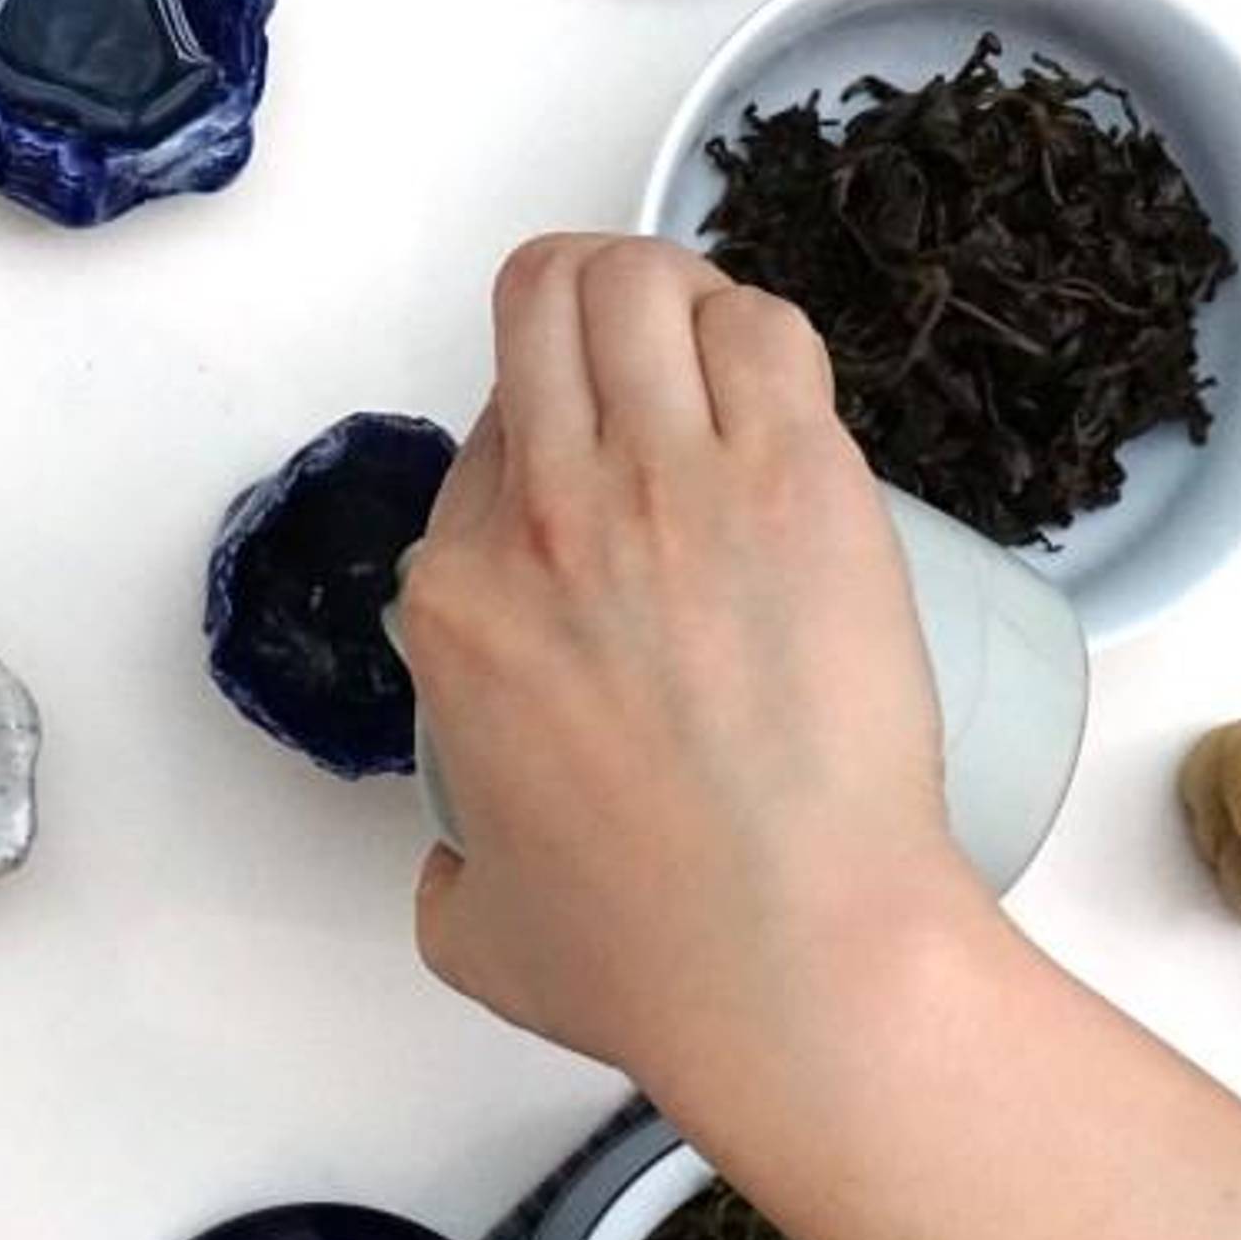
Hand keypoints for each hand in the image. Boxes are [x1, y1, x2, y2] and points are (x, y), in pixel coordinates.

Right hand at [397, 236, 988, 1092]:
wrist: (795, 954)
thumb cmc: (653, 957)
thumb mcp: (479, 933)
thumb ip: (445, 882)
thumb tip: (454, 866)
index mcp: (458, 603)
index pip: (481, 437)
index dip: (541, 434)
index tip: (596, 477)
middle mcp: (544, 519)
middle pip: (540, 307)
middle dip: (581, 299)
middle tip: (640, 349)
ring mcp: (668, 484)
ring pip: (640, 282)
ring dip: (673, 293)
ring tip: (712, 352)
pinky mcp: (795, 478)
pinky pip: (761, 328)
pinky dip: (760, 330)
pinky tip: (779, 389)